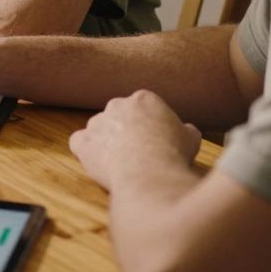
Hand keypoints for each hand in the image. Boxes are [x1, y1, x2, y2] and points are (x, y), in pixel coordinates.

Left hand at [69, 90, 201, 191]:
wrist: (149, 172)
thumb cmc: (173, 154)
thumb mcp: (191, 138)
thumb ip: (185, 130)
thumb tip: (187, 130)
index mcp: (143, 99)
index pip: (143, 107)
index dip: (149, 125)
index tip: (155, 140)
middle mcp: (116, 105)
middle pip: (119, 116)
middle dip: (126, 130)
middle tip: (138, 152)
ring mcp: (97, 122)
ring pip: (99, 129)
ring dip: (107, 141)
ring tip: (122, 162)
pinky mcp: (83, 141)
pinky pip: (79, 142)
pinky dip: (86, 150)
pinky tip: (98, 161)